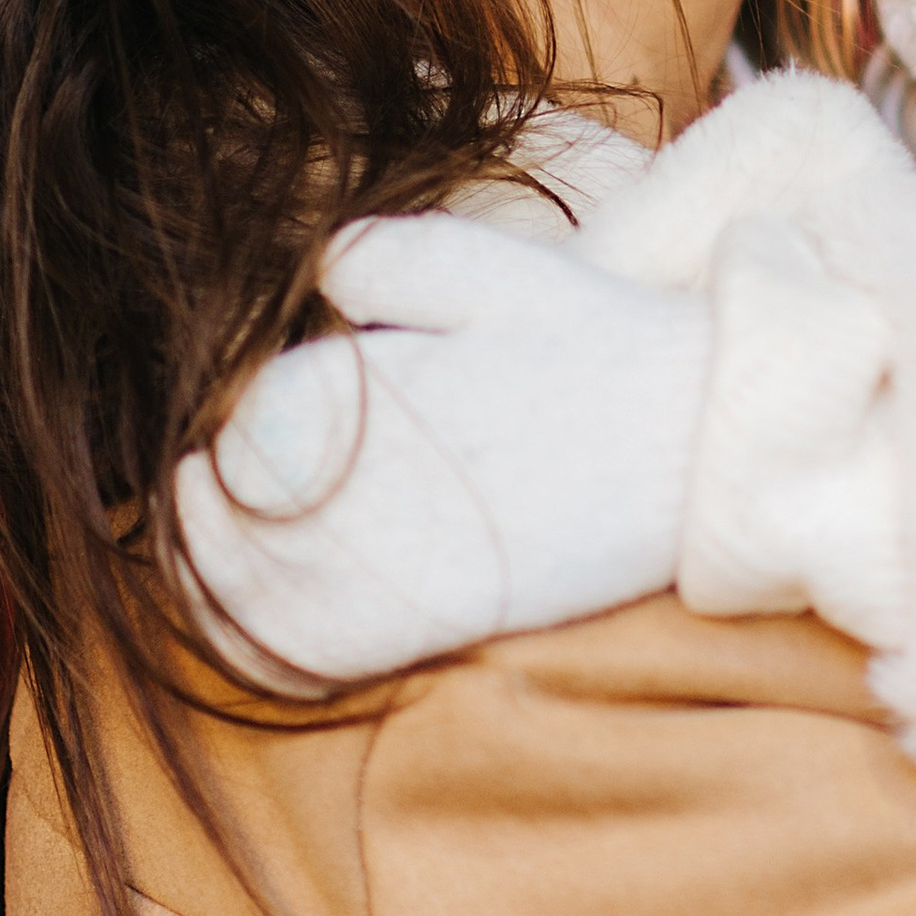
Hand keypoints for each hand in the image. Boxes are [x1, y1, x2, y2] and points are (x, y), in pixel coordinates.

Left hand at [179, 214, 712, 682]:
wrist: (700, 444)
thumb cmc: (597, 346)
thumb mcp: (489, 265)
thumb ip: (380, 259)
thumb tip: (309, 284)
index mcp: (359, 388)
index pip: (243, 418)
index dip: (242, 420)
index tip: (259, 420)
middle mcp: (358, 484)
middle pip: (232, 504)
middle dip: (217, 494)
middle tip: (219, 483)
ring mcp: (388, 566)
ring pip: (245, 585)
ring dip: (214, 568)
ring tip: (221, 543)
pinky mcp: (422, 627)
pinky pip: (299, 655)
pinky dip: (257, 642)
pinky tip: (257, 613)